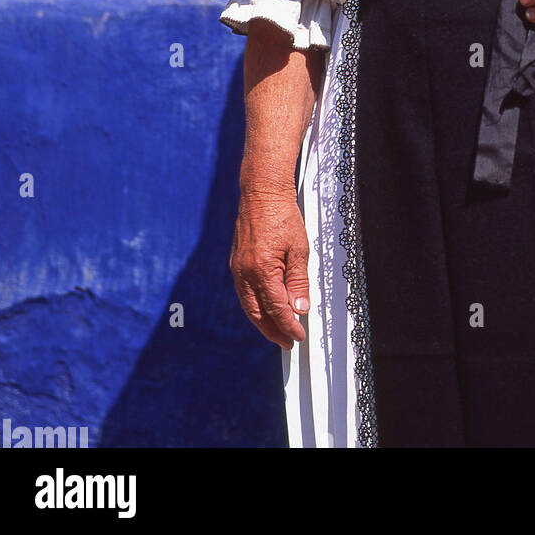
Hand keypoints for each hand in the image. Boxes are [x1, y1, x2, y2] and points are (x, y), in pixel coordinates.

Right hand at [229, 187, 310, 348]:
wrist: (262, 192)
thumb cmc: (282, 215)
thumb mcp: (299, 249)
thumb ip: (298, 281)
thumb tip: (299, 309)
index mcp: (262, 270)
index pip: (277, 309)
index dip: (288, 326)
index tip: (298, 336)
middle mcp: (245, 273)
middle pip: (257, 313)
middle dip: (272, 331)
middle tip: (287, 342)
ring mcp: (237, 268)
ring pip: (248, 305)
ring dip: (262, 322)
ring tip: (277, 332)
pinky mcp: (236, 263)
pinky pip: (243, 293)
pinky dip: (254, 306)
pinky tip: (264, 309)